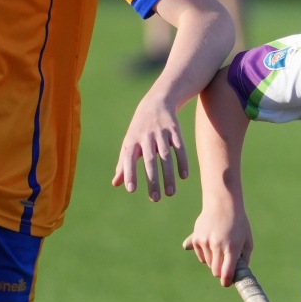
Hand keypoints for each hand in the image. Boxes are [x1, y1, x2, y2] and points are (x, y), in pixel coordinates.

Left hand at [112, 85, 188, 201]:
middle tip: (155, 199)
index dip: (130, 173)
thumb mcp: (129, 142)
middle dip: (152, 180)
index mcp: (132, 141)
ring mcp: (162, 133)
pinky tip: (184, 176)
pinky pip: (180, 148)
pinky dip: (183, 162)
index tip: (131, 189)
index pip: (129, 158)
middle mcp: (146, 136)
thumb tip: (116, 184)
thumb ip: (123, 163)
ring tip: (170, 193)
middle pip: (149, 161)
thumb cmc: (140, 129)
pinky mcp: (175, 130)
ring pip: (166, 157)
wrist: (157, 102)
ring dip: (169, 175)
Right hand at [184, 205, 252, 286]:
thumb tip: (237, 276)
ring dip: (215, 261)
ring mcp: (205, 242)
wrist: (223, 204)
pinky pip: (201, 256)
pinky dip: (207, 254)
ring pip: (209, 264)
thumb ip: (244, 259)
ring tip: (221, 246)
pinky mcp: (196, 239)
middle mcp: (217, 245)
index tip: (227, 283)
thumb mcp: (248, 240)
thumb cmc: (239, 224)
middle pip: (216, 272)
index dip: (226, 281)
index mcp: (232, 247)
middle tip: (226, 264)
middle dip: (221, 271)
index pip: (226, 273)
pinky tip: (212, 242)